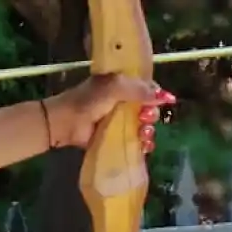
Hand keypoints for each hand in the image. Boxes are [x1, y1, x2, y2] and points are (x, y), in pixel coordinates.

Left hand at [45, 75, 175, 153]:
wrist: (66, 123)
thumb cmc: (88, 101)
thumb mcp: (115, 87)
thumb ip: (139, 90)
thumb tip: (166, 97)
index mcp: (123, 85)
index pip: (148, 89)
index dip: (156, 96)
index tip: (160, 102)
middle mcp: (123, 102)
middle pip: (148, 109)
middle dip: (151, 115)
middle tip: (144, 118)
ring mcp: (119, 121)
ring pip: (143, 127)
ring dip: (148, 131)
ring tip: (143, 134)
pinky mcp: (114, 138)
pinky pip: (134, 142)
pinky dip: (142, 145)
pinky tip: (145, 147)